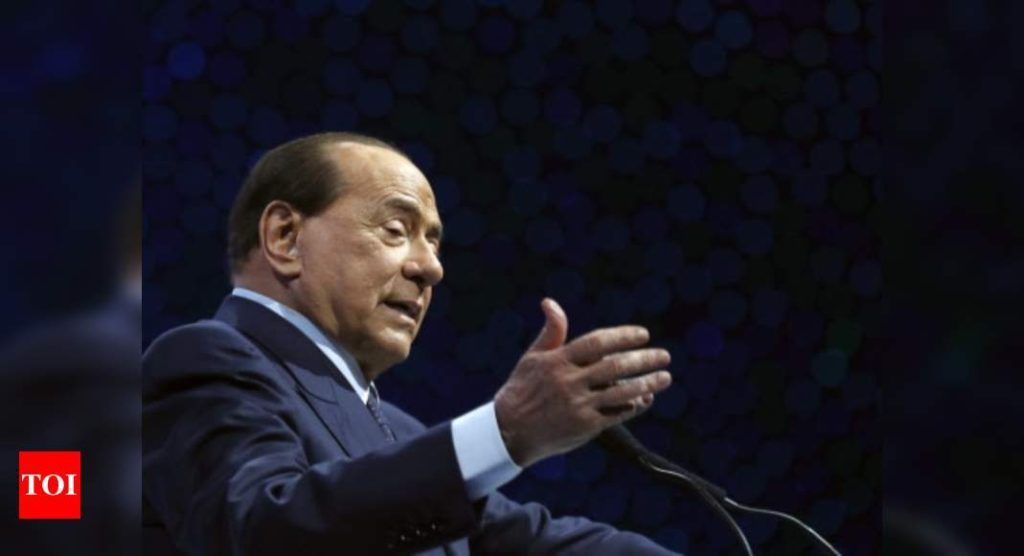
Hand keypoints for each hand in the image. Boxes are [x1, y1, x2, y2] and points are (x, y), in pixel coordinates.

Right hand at [493, 298, 671, 466]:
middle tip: (664, 355)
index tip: (643, 335)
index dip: (622, 336)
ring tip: (665, 378)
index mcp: (558, 361)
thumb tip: (550, 302)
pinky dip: (634, 406)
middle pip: (615, 366)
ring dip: (647, 384)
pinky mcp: (584, 427)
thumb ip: (551, 332)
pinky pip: (616, 414)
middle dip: (644, 360)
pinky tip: (646, 399)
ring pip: (621, 392)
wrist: (509, 431)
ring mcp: (578, 406)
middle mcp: (569, 382)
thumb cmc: (521, 389)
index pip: (597, 342)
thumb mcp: (532, 357)